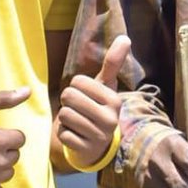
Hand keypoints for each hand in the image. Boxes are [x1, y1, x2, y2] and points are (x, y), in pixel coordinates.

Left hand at [56, 34, 131, 165]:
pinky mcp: (86, 150)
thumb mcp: (106, 86)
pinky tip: (75, 135)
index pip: (78, 81)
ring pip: (64, 115)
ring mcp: (98, 136)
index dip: (75, 86)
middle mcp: (110, 119)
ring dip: (65, 118)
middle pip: (68, 96)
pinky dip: (64, 133)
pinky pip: (62, 134)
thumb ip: (113, 63)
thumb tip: (125, 37)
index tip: (85, 96)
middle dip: (67, 101)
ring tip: (77, 121)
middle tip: (77, 108)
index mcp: (114, 100)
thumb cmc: (99, 108)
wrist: (100, 145)